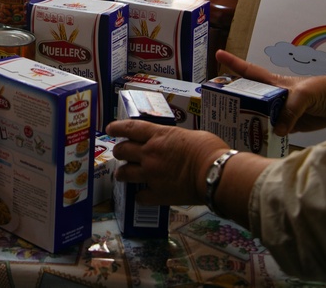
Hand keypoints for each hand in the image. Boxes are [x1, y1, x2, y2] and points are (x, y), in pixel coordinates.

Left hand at [107, 120, 227, 205]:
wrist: (216, 174)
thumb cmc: (210, 150)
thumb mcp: (189, 134)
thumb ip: (174, 138)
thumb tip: (174, 143)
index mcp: (158, 136)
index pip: (129, 128)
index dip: (116, 128)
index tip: (109, 129)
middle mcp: (149, 154)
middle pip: (122, 150)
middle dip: (119, 152)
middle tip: (121, 154)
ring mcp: (151, 174)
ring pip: (125, 173)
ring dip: (122, 174)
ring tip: (123, 175)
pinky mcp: (158, 194)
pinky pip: (140, 197)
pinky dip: (140, 197)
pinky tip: (143, 196)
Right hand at [217, 49, 325, 134]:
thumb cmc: (325, 89)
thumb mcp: (304, 95)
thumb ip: (290, 111)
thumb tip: (276, 130)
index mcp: (274, 83)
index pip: (250, 72)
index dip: (234, 63)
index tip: (217, 54)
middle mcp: (273, 97)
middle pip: (247, 98)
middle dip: (231, 101)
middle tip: (214, 107)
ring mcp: (280, 112)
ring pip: (258, 116)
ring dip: (246, 122)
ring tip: (230, 129)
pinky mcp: (290, 126)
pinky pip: (273, 132)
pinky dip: (264, 136)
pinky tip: (255, 142)